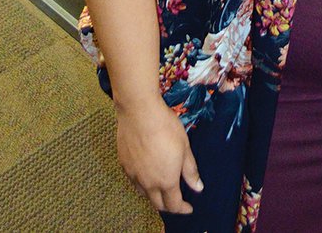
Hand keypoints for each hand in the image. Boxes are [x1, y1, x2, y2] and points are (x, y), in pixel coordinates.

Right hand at [116, 96, 202, 214]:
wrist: (139, 111)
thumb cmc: (165, 126)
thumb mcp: (185, 147)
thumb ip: (190, 170)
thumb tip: (198, 187)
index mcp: (166, 180)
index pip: (174, 205)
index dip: (183, 208)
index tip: (188, 207)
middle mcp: (148, 183)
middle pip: (158, 204)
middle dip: (169, 206)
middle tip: (176, 201)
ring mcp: (134, 175)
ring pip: (144, 194)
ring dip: (154, 195)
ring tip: (161, 188)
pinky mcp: (124, 165)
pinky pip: (134, 181)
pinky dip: (142, 183)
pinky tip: (146, 174)